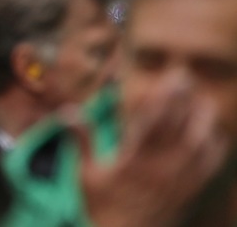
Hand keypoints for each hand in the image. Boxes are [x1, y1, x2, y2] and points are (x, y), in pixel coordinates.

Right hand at [73, 79, 228, 226]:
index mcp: (134, 158)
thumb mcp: (85, 174)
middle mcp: (161, 166)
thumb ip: (80, 140)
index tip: (173, 77)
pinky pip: (210, 164)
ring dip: (204, 119)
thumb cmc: (102, 206)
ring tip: (201, 101)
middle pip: (183, 126)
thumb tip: (68, 111)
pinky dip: (215, 145)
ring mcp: (179, 178)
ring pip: (202, 143)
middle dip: (188, 100)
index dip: (166, 96)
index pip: (154, 120)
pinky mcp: (190, 190)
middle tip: (187, 79)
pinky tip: (212, 134)